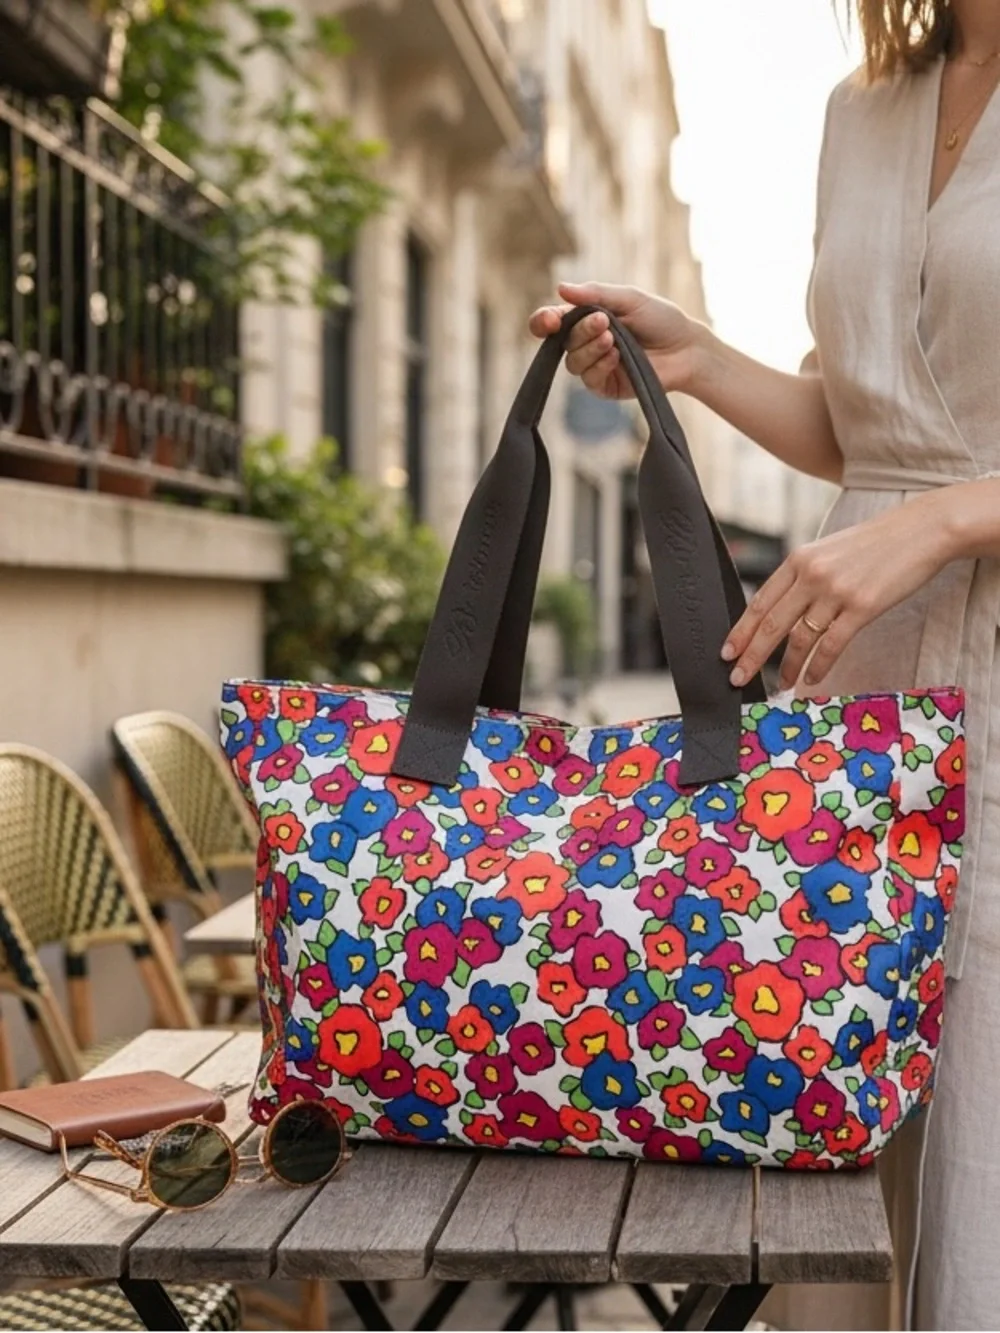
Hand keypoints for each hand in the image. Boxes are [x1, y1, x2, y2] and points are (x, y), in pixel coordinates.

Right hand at [528, 281, 698, 398]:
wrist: (686, 348)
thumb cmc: (660, 319)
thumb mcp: (629, 298)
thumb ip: (595, 293)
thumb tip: (560, 288)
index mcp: (585, 318)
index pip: (552, 322)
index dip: (543, 321)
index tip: (550, 320)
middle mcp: (585, 343)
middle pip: (563, 341)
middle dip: (581, 330)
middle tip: (603, 321)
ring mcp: (594, 366)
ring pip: (573, 362)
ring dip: (590, 348)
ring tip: (613, 339)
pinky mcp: (605, 386)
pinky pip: (589, 380)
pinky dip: (599, 366)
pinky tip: (616, 357)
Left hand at [721, 494, 955, 689]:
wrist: (921, 531)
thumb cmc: (875, 544)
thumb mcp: (828, 552)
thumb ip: (804, 577)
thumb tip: (783, 612)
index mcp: (799, 559)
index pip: (761, 602)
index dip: (741, 630)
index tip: (727, 652)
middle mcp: (812, 575)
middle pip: (772, 623)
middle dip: (752, 655)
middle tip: (737, 678)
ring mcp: (836, 591)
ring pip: (800, 638)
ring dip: (787, 667)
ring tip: (781, 685)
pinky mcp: (862, 607)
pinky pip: (832, 645)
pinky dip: (817, 666)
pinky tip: (810, 679)